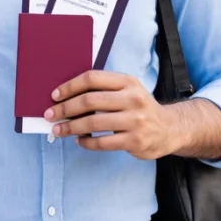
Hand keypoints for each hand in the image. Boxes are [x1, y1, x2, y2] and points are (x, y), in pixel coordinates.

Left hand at [44, 70, 174, 159]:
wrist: (169, 129)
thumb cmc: (139, 108)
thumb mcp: (127, 91)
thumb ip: (103, 90)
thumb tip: (66, 98)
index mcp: (127, 81)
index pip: (92, 78)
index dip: (70, 86)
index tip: (54, 96)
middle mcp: (133, 98)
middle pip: (90, 101)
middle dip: (65, 108)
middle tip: (50, 115)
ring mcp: (135, 120)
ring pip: (94, 123)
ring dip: (71, 127)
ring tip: (59, 130)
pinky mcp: (135, 141)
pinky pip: (103, 143)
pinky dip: (86, 142)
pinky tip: (79, 140)